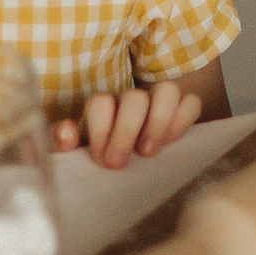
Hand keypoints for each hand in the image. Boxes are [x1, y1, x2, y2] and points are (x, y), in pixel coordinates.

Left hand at [53, 82, 202, 168]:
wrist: (124, 164)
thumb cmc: (99, 156)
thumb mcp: (77, 153)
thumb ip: (64, 142)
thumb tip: (66, 133)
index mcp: (103, 108)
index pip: (100, 103)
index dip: (100, 130)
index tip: (101, 160)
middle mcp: (131, 100)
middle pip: (134, 98)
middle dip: (127, 131)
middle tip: (118, 163)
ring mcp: (158, 102)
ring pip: (167, 90)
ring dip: (159, 121)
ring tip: (149, 152)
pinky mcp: (181, 110)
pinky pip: (191, 102)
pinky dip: (183, 120)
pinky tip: (171, 143)